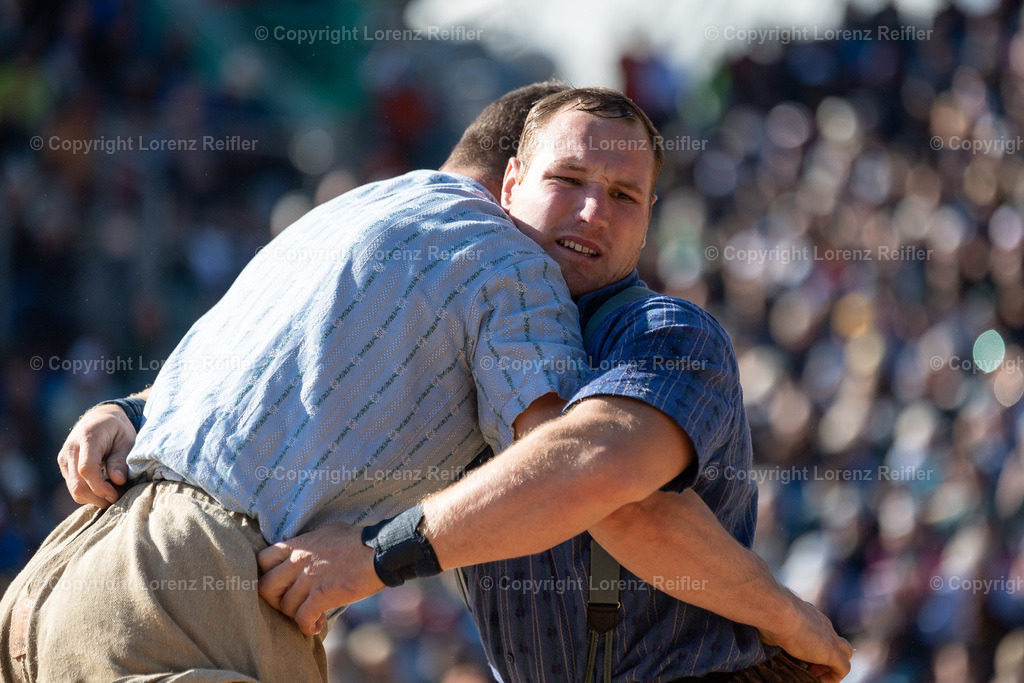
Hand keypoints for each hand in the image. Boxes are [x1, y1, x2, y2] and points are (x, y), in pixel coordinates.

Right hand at [57, 404, 135, 506]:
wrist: (99, 418)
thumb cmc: (117, 428)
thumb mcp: (126, 439)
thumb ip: (121, 459)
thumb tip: (118, 480)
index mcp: (87, 438)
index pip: (87, 469)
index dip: (100, 486)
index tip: (116, 494)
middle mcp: (70, 449)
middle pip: (77, 485)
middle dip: (99, 498)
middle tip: (119, 497)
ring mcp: (64, 459)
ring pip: (74, 490)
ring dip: (95, 498)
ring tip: (115, 493)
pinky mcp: (64, 467)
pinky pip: (74, 487)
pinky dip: (90, 494)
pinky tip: (105, 489)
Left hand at [257, 523, 384, 635]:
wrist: (381, 550)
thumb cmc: (358, 540)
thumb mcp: (327, 533)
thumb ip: (310, 543)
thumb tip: (304, 550)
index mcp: (298, 544)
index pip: (262, 560)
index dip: (266, 575)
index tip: (279, 585)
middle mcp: (298, 560)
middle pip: (266, 587)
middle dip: (275, 601)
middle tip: (289, 605)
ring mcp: (309, 578)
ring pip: (285, 606)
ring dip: (295, 616)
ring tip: (310, 618)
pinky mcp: (322, 595)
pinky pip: (303, 618)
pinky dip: (307, 627)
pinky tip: (316, 626)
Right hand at [758, 591, 852, 681]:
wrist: (778, 610)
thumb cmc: (769, 613)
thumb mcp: (773, 621)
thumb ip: (776, 629)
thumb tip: (767, 636)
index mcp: (810, 615)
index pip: (821, 630)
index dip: (814, 644)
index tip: (800, 653)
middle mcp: (824, 624)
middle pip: (836, 641)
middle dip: (826, 654)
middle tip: (809, 663)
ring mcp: (830, 638)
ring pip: (846, 653)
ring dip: (833, 665)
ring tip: (814, 672)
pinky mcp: (831, 652)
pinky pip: (844, 668)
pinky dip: (835, 677)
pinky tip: (819, 679)